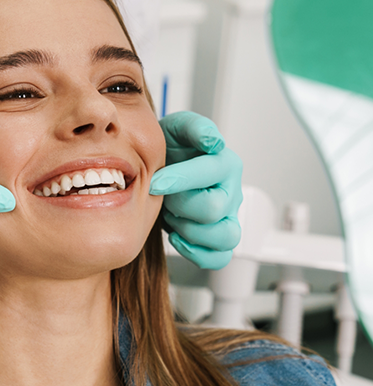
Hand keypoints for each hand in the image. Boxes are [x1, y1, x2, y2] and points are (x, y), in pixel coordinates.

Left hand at [149, 111, 242, 269]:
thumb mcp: (176, 128)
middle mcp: (231, 191)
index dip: (179, 179)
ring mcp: (228, 217)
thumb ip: (194, 128)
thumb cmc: (170, 150)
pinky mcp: (219, 237)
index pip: (211, 173)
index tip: (154, 182)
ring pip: (225, 237)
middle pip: (214, 209)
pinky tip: (177, 237)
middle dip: (180, 205)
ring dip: (191, 231)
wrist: (161, 167)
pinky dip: (197, 252)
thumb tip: (212, 141)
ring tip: (172, 217)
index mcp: (225, 163)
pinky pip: (220, 257)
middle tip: (163, 197)